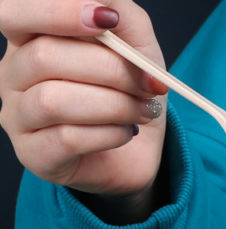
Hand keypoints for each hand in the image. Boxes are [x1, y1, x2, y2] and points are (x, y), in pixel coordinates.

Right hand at [0, 0, 168, 196]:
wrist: (140, 150)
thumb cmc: (130, 93)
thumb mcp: (136, 46)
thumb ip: (121, 12)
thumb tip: (106, 4)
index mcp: (29, 38)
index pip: (14, 11)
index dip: (55, 11)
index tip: (106, 19)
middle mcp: (13, 74)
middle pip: (44, 57)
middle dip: (110, 69)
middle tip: (149, 84)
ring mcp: (18, 117)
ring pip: (53, 101)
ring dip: (114, 105)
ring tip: (144, 110)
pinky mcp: (35, 155)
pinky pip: (67, 138)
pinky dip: (109, 134)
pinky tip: (127, 133)